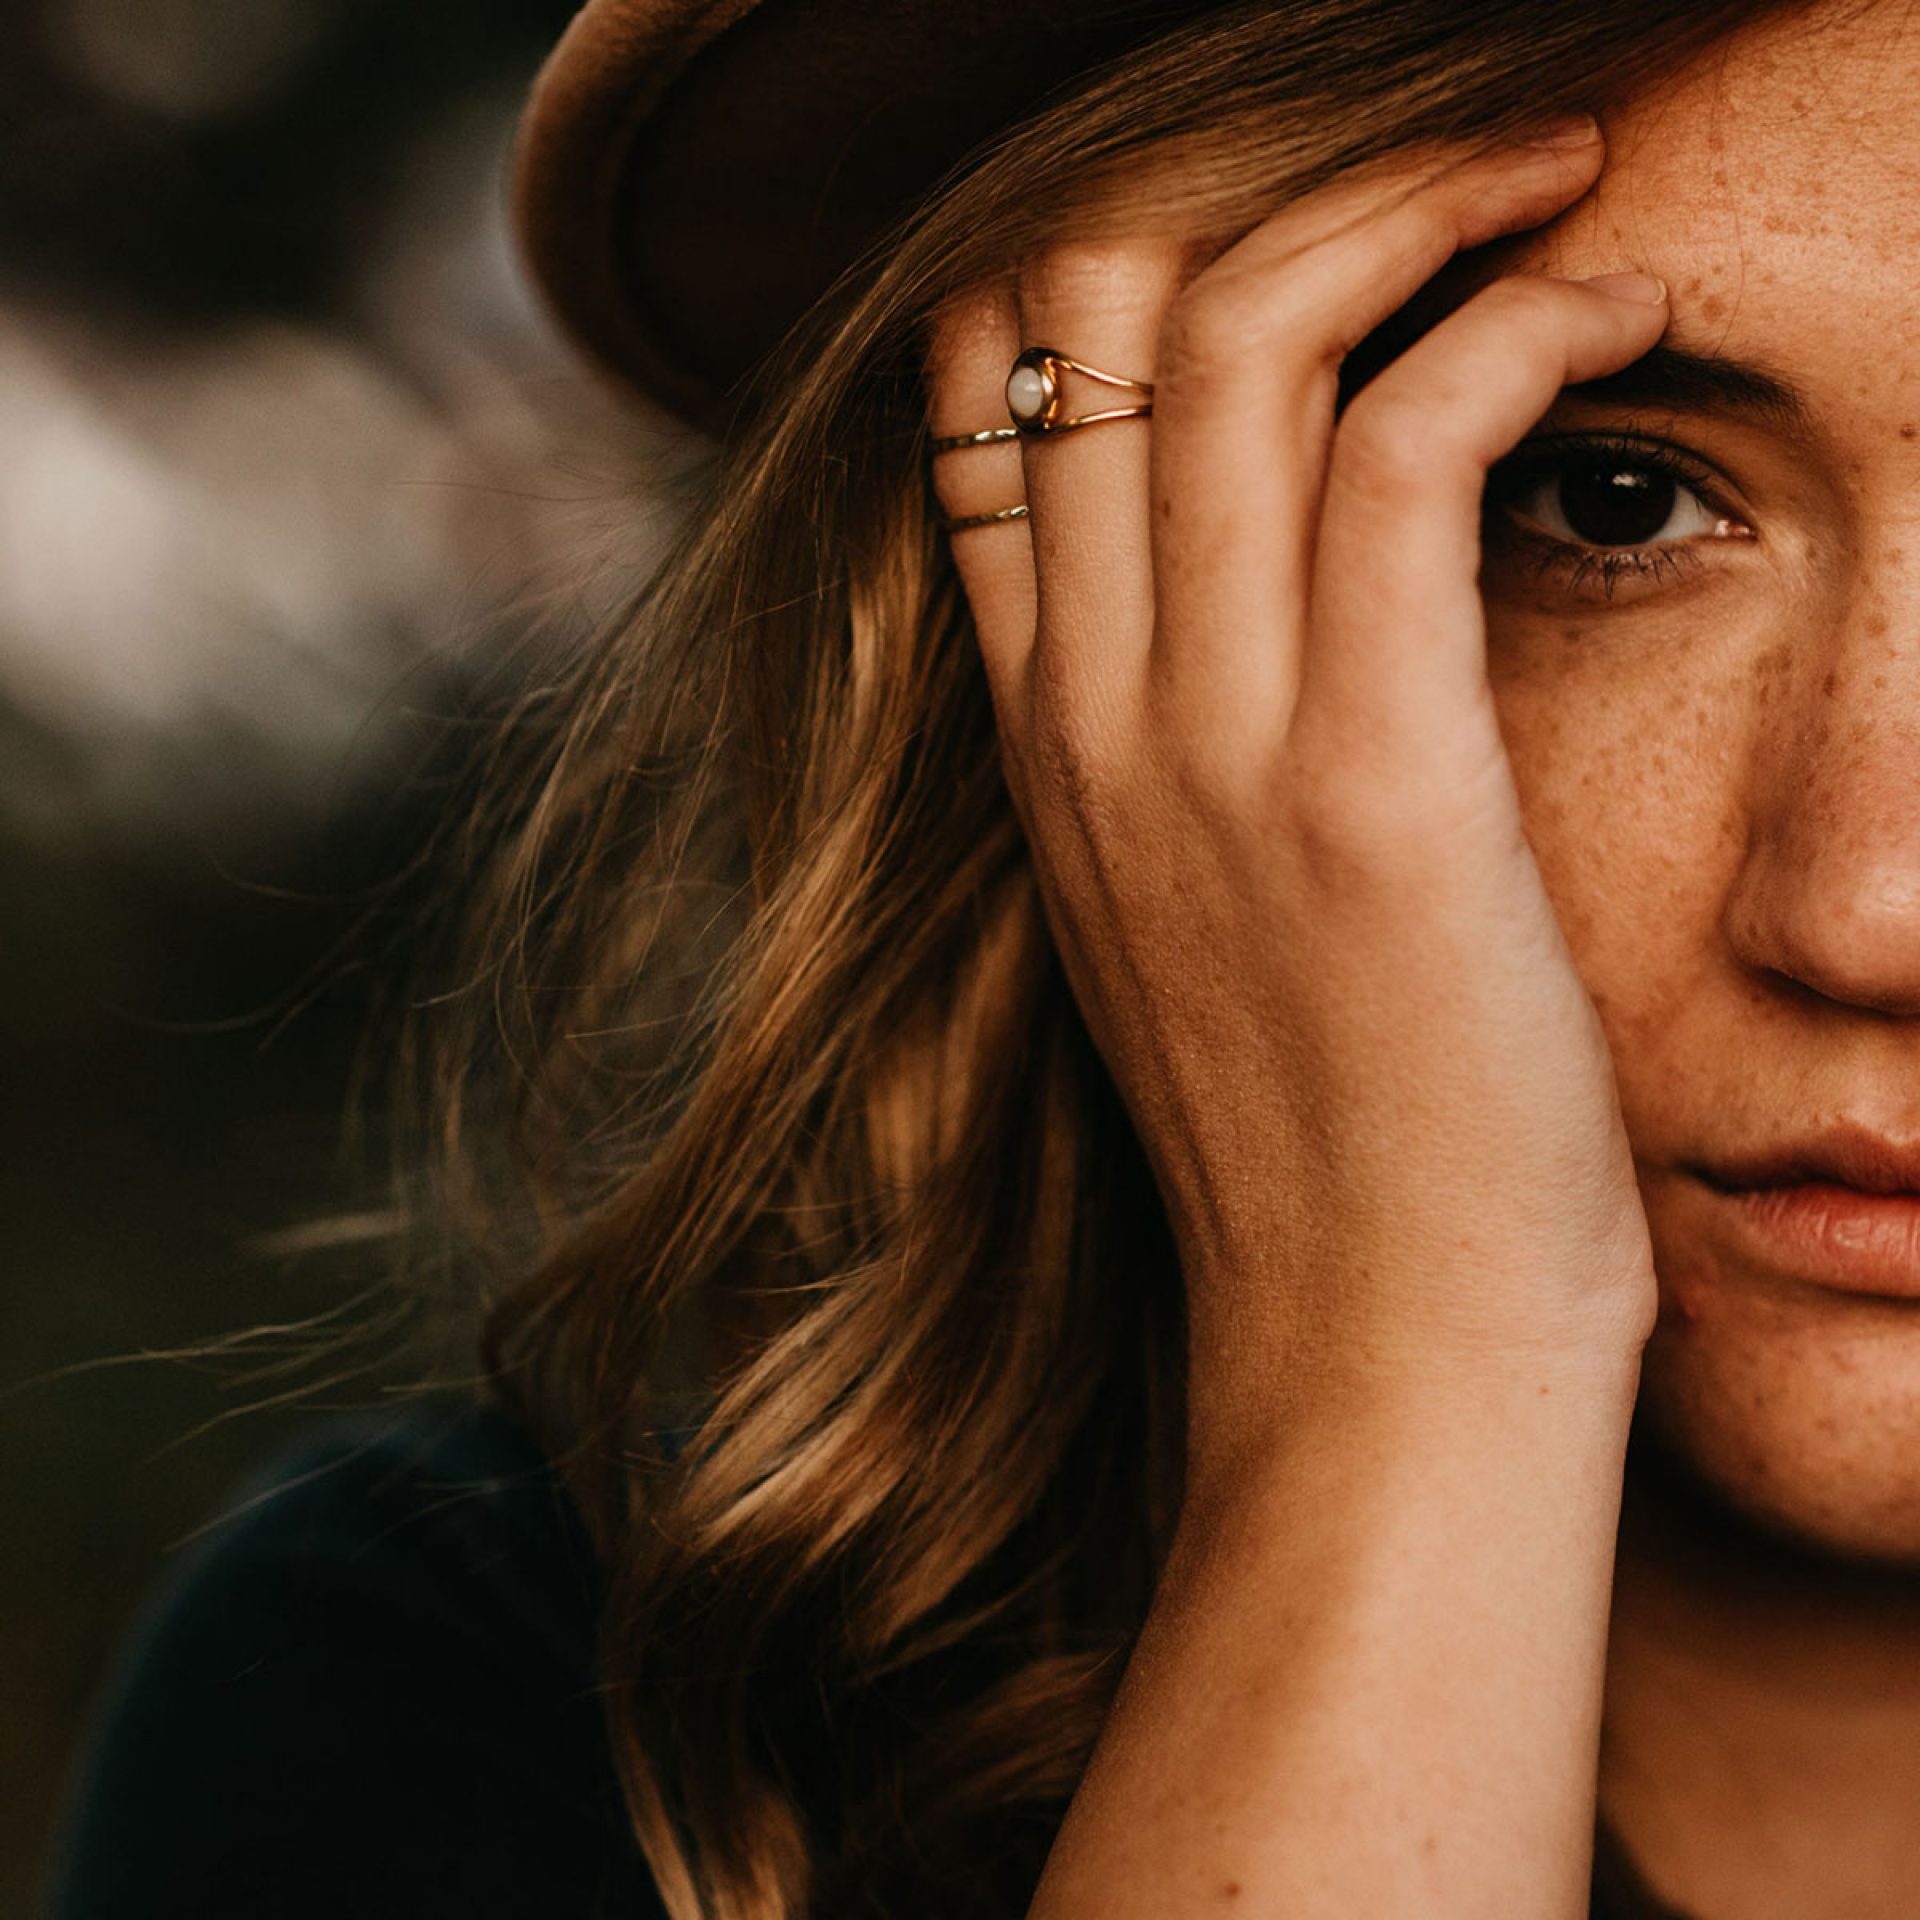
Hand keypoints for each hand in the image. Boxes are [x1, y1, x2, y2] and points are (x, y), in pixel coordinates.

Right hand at [925, 121, 1661, 1471]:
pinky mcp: (1363, 785)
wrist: (1368, 1350)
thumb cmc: (1322, 1143)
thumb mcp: (1187, 921)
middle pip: (1095, 313)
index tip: (1294, 249)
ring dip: (1416, 204)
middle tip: (1450, 183)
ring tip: (1554, 188)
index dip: (1120, 270)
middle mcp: (1089, 719)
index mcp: (1042, 745)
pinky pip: (1407, 442)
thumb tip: (1248, 596)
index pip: (988, 406)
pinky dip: (1515, 321)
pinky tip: (1612, 312)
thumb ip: (1165, 753)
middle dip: (1279, 188)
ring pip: (1242, 336)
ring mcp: (1203, 749)